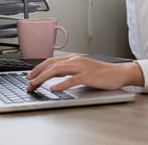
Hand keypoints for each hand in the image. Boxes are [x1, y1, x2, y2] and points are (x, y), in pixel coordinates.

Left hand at [26, 54, 144, 91]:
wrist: (119, 73)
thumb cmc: (102, 73)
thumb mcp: (82, 70)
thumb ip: (69, 72)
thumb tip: (54, 78)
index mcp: (74, 59)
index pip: (51, 61)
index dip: (39, 68)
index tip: (30, 76)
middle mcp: (76, 60)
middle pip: (51, 64)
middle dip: (37, 73)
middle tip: (28, 82)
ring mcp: (82, 67)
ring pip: (57, 70)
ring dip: (44, 78)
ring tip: (35, 84)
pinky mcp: (88, 76)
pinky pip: (71, 80)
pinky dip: (60, 84)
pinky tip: (53, 88)